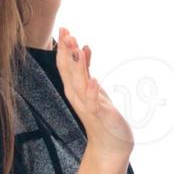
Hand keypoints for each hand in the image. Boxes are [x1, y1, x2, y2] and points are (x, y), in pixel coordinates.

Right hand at [56, 27, 133, 159]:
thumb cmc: (100, 114)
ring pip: (79, 83)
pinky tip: (93, 80)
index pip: (66, 65)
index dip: (64, 47)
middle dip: (67, 52)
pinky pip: (94, 102)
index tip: (64, 28)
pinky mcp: (100, 115)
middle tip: (66, 32)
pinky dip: (92, 91)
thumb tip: (83, 47)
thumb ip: (86, 68)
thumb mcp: (92, 86)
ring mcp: (87, 105)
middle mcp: (77, 95)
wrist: (110, 144)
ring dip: (78, 66)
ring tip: (77, 48)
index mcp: (74, 88)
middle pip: (69, 71)